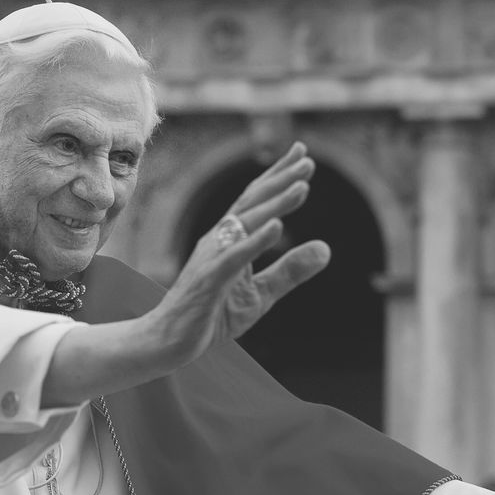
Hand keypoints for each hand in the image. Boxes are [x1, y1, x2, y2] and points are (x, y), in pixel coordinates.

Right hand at [147, 141, 330, 364]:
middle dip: (280, 180)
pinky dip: (255, 241)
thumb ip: (290, 271)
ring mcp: (212, 259)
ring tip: (303, 186)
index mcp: (230, 241)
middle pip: (252, 203)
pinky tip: (277, 227)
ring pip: (245, 224)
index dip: (278, 177)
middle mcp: (218, 241)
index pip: (256, 202)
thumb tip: (326, 248)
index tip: (302, 154)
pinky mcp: (209, 282)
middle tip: (309, 160)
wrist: (168, 341)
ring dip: (275, 204)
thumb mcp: (260, 295)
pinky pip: (234, 257)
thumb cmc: (210, 315)